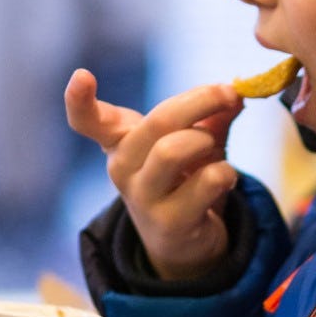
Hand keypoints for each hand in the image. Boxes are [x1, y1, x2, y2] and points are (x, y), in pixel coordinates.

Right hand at [65, 68, 243, 279]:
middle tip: (229, 94)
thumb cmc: (183, 178)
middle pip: (159, 122)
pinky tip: (225, 179)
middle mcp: (122, 168)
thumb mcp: (193, 139)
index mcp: (120, 140)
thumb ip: (211, 114)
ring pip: (173, 151)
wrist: (184, 241)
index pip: (87, 120)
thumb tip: (236, 93)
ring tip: (215, 150)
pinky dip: (226, 172)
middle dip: (201, 100)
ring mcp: (142, 198)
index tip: (82, 75)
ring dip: (206, 141)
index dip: (79, 99)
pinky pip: (206, 181)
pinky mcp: (169, 223)